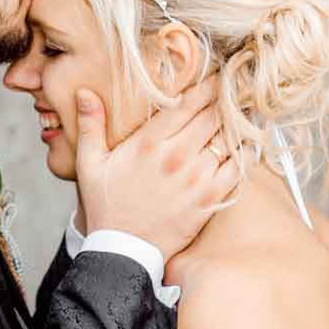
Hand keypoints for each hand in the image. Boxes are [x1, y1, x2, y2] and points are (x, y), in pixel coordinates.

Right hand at [73, 74, 238, 260]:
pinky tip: (240, 148)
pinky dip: (242, 155)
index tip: (216, 78)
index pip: (189, 102)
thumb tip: (85, 93)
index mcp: (150, 143)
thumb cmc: (106, 206)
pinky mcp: (209, 199)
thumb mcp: (90, 163)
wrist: (122, 250)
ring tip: (238, 117)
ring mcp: (196, 179)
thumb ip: (90, 124)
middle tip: (230, 94)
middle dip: (223, 102)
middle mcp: (177, 157)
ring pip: (228, 139)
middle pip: (214, 116)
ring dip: (234, 126)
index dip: (208, 86)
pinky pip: (237, 169)